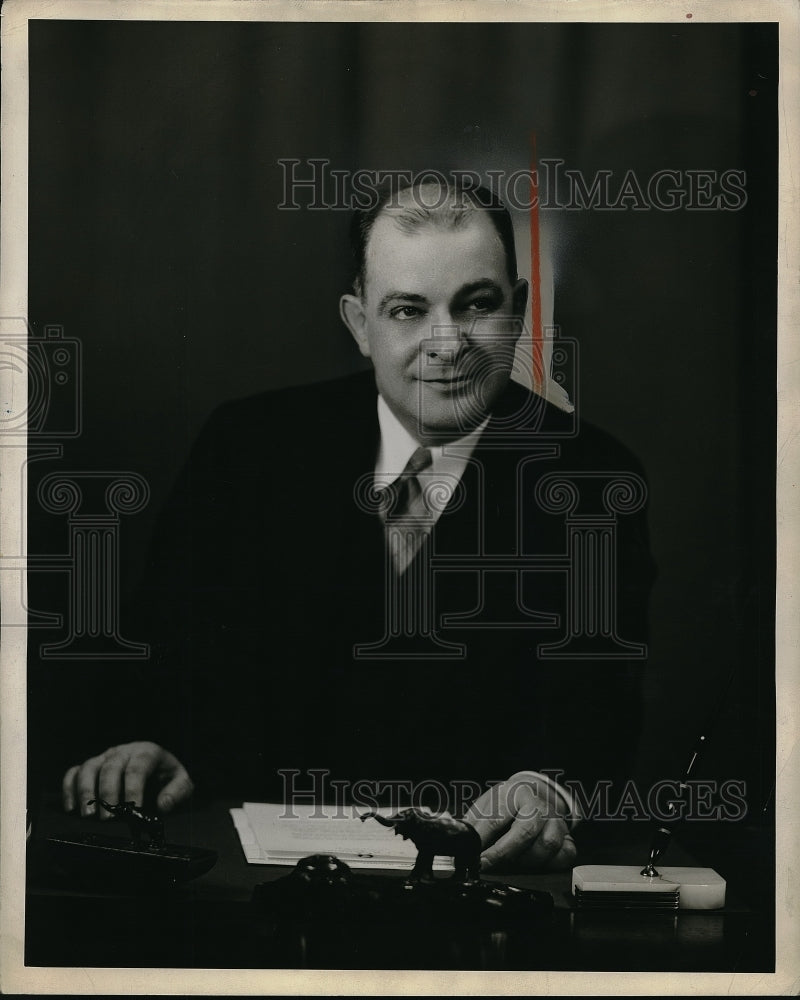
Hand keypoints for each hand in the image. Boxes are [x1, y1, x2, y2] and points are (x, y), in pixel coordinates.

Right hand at [62, 741, 193, 817]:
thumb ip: (178, 792)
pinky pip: (74, 772)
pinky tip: (71, 808)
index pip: (137, 767)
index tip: (133, 808)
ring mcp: (105, 757)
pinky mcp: (91, 767)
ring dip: (86, 792)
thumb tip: (164, 804)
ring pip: (89, 768)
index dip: (133, 788)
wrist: (155, 772)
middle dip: (108, 793)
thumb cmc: (167, 778)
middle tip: (107, 818)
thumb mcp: (182, 783)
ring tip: (88, 816)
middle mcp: (123, 752)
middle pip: (111, 767)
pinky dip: (69, 788)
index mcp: (147, 752)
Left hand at [464, 770, 576, 871]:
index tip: (473, 856)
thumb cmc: (505, 805)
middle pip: (525, 831)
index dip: (482, 840)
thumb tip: (454, 835)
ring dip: (526, 860)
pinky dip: (549, 863)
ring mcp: (556, 819)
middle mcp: (539, 803)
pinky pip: (564, 855)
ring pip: (546, 846)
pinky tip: (534, 861)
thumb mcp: (485, 807)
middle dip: (503, 853)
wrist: (533, 796)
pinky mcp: (568, 836)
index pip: (496, 818)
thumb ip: (472, 824)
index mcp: (514, 791)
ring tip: (511, 860)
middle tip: (487, 863)